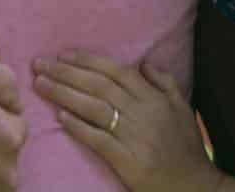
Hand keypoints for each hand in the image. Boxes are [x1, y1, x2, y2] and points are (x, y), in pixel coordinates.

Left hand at [32, 53, 220, 191]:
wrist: (194, 185)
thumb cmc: (186, 147)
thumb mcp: (183, 107)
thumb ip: (165, 82)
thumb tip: (144, 62)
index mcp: (154, 97)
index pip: (116, 71)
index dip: (88, 61)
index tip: (63, 54)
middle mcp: (142, 111)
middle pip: (98, 85)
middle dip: (66, 72)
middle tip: (40, 64)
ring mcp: (134, 136)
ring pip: (94, 107)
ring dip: (65, 94)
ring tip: (41, 84)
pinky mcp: (126, 159)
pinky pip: (98, 139)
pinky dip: (79, 127)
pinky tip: (60, 117)